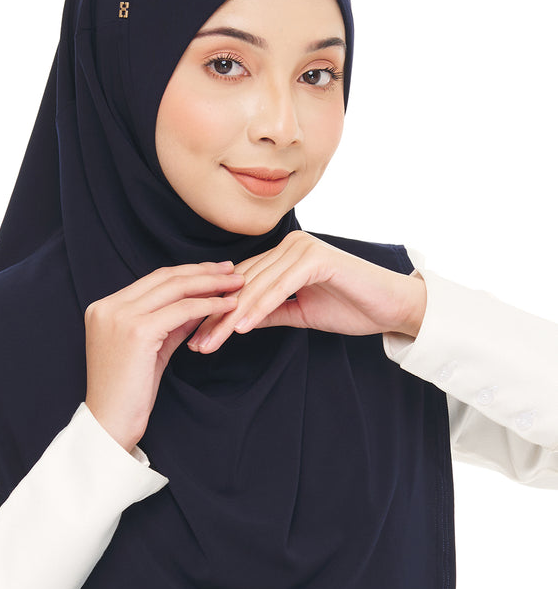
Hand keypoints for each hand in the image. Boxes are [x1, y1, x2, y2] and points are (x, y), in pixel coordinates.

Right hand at [84, 261, 244, 451]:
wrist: (110, 422)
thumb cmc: (129, 392)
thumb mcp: (151, 348)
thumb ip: (171, 323)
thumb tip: (201, 302)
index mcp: (104, 307)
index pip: (153, 279)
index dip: (187, 272)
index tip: (214, 271)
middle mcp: (109, 306)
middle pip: (165, 277)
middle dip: (203, 271)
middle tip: (231, 269)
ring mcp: (121, 317)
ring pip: (175, 288)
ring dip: (211, 284)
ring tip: (237, 283)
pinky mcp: (137, 331)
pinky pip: (182, 310)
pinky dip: (208, 305)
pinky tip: (227, 306)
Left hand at [186, 231, 425, 352]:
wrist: (393, 307)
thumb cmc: (353, 307)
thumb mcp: (301, 313)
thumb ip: (271, 312)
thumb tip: (238, 322)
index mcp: (285, 255)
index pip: (242, 284)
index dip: (217, 311)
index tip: (197, 337)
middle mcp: (290, 246)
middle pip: (243, 284)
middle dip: (217, 316)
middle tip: (195, 343)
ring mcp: (302, 248)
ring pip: (257, 286)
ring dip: (231, 316)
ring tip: (211, 341)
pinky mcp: (316, 258)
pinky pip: (280, 286)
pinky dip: (260, 307)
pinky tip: (241, 327)